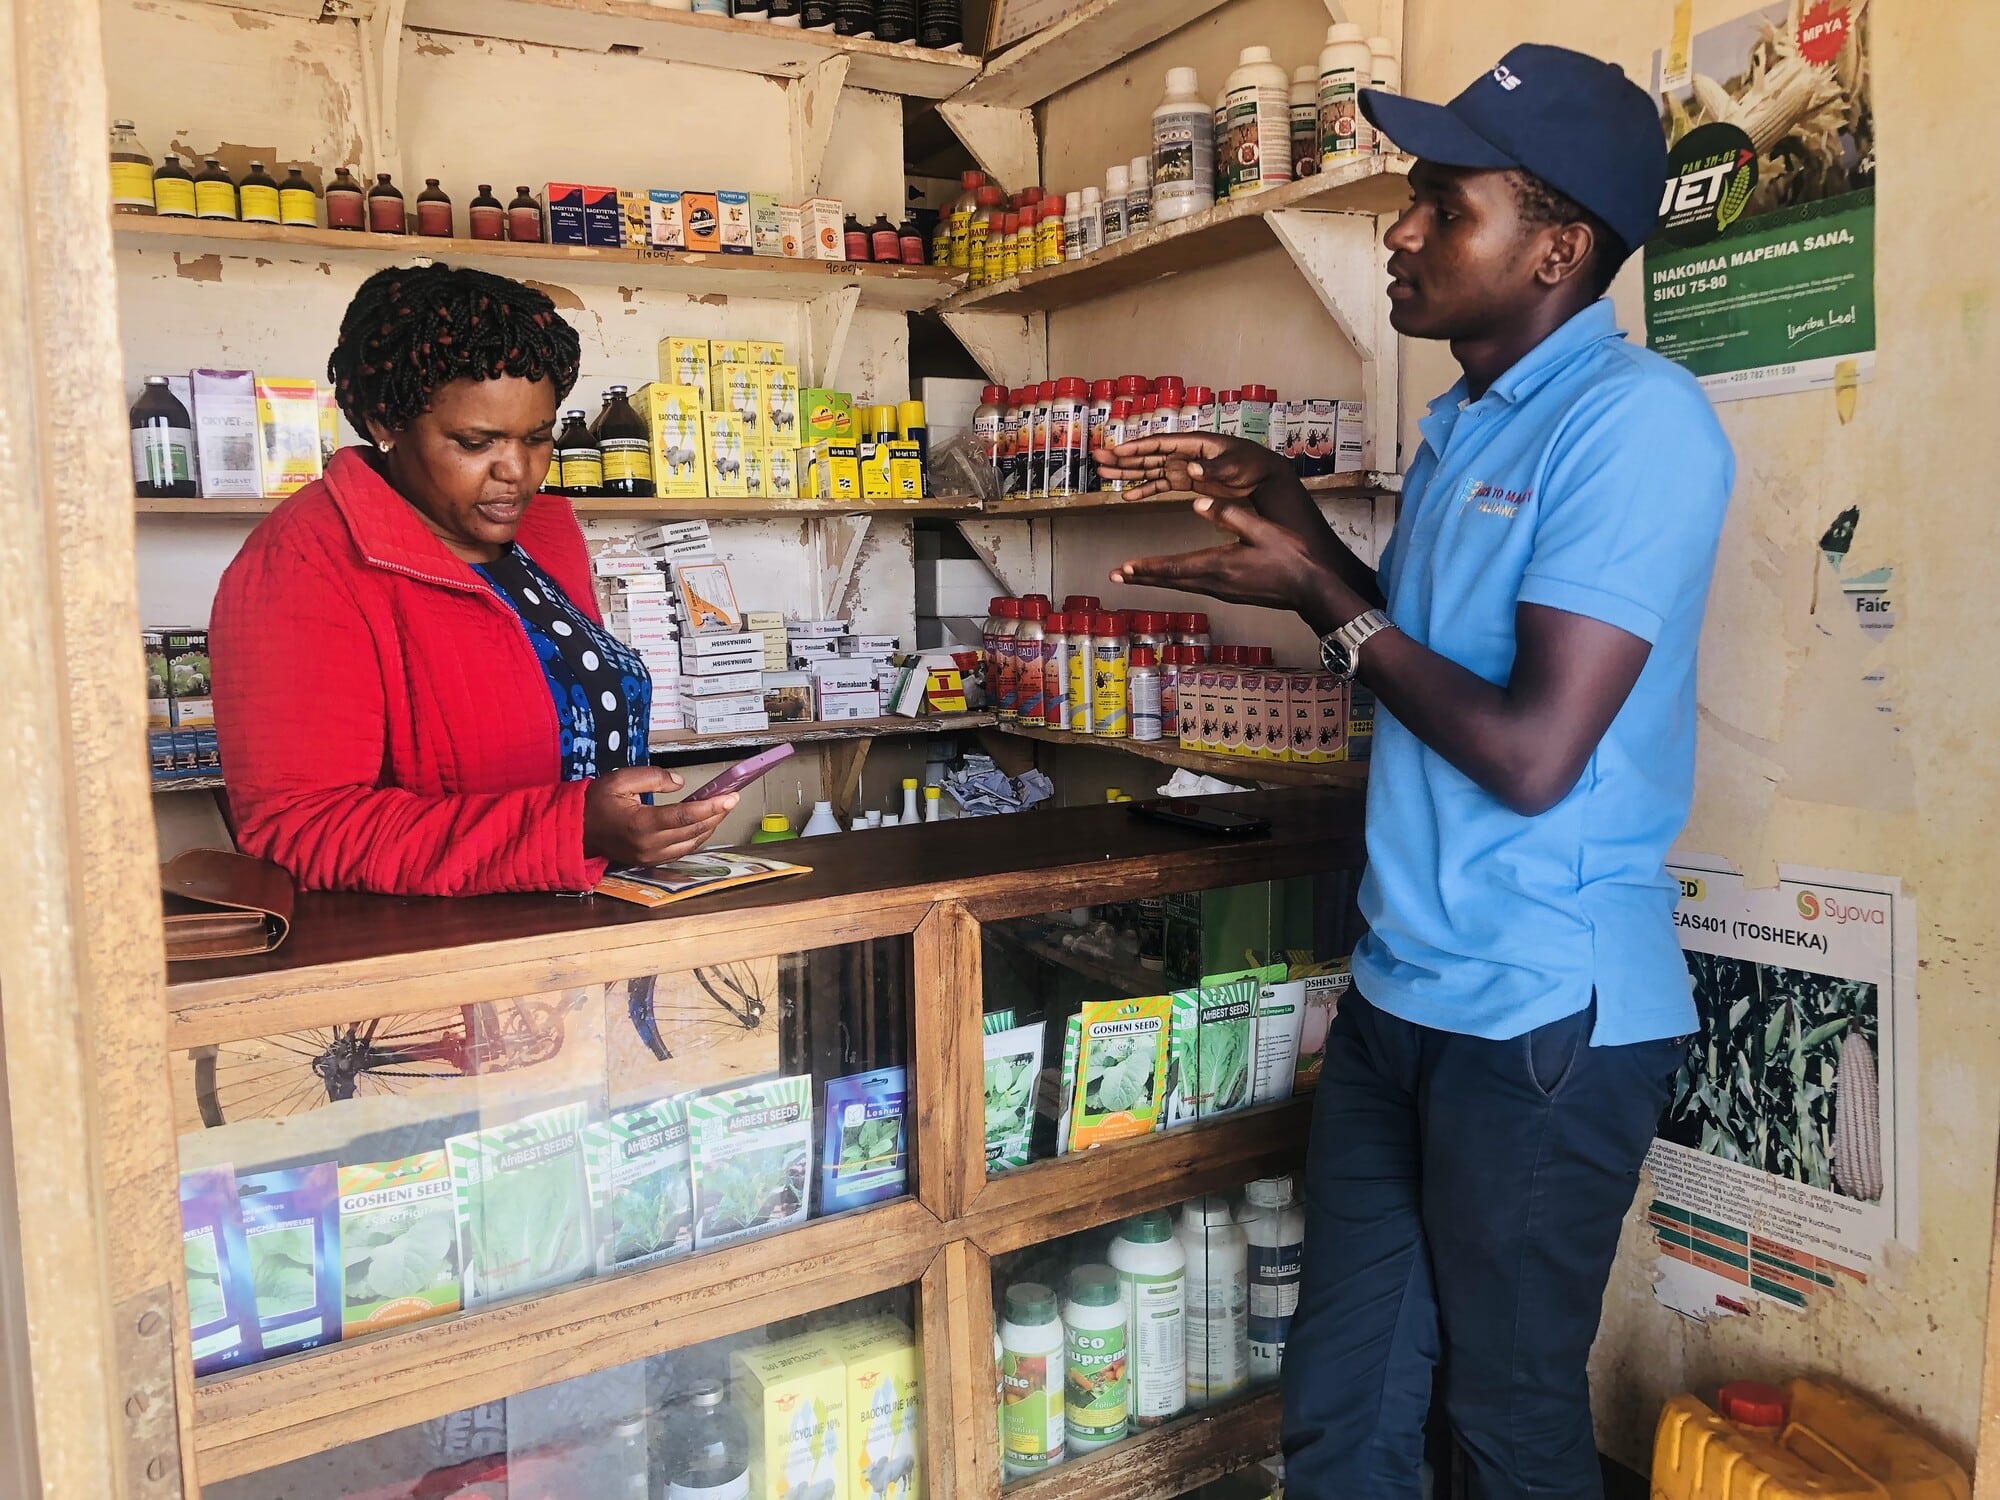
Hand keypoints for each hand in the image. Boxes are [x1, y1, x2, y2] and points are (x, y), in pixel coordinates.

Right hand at [583, 766, 737, 867]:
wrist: (576, 829)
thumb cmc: (596, 802)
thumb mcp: (621, 779)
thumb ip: (653, 777)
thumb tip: (680, 783)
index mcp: (640, 824)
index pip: (684, 816)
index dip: (710, 807)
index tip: (729, 797)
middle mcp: (648, 845)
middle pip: (693, 831)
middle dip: (716, 815)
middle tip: (731, 799)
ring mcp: (649, 857)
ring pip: (691, 844)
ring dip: (709, 827)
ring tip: (721, 809)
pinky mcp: (650, 861)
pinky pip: (681, 851)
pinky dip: (696, 837)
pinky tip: (704, 823)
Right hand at [1090, 432, 1285, 502]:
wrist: (1264, 477)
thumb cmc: (1251, 465)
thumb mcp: (1234, 466)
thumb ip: (1213, 469)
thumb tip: (1192, 471)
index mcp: (1194, 443)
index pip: (1159, 443)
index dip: (1137, 447)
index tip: (1116, 450)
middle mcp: (1184, 453)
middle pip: (1147, 454)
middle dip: (1123, 458)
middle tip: (1098, 460)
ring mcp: (1184, 467)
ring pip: (1149, 469)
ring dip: (1128, 473)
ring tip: (1105, 476)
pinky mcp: (1187, 482)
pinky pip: (1160, 485)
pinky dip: (1145, 490)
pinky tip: (1128, 495)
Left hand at [1110, 497, 1358, 631]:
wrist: (1312, 590)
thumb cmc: (1291, 558)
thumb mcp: (1262, 529)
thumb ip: (1230, 514)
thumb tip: (1198, 500)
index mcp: (1219, 565)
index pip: (1174, 567)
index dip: (1146, 567)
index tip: (1123, 568)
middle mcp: (1215, 582)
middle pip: (1171, 579)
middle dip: (1142, 576)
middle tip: (1116, 575)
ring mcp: (1223, 590)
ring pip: (1181, 584)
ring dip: (1157, 578)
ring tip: (1136, 575)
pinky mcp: (1232, 592)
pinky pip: (1196, 585)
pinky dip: (1177, 580)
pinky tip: (1175, 577)